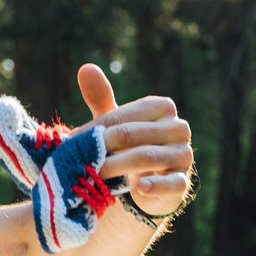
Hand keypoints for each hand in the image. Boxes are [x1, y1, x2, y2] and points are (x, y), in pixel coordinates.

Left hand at [78, 64, 193, 217]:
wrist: (145, 183)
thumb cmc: (128, 145)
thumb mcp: (115, 122)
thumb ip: (101, 96)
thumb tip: (85, 68)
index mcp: (163, 107)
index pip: (125, 116)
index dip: (97, 128)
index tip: (73, 140)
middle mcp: (179, 128)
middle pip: (133, 135)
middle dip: (103, 147)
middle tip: (77, 159)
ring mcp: (183, 155)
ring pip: (146, 157)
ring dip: (117, 166)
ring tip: (94, 174)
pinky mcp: (182, 182)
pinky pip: (170, 183)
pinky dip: (154, 185)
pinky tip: (139, 187)